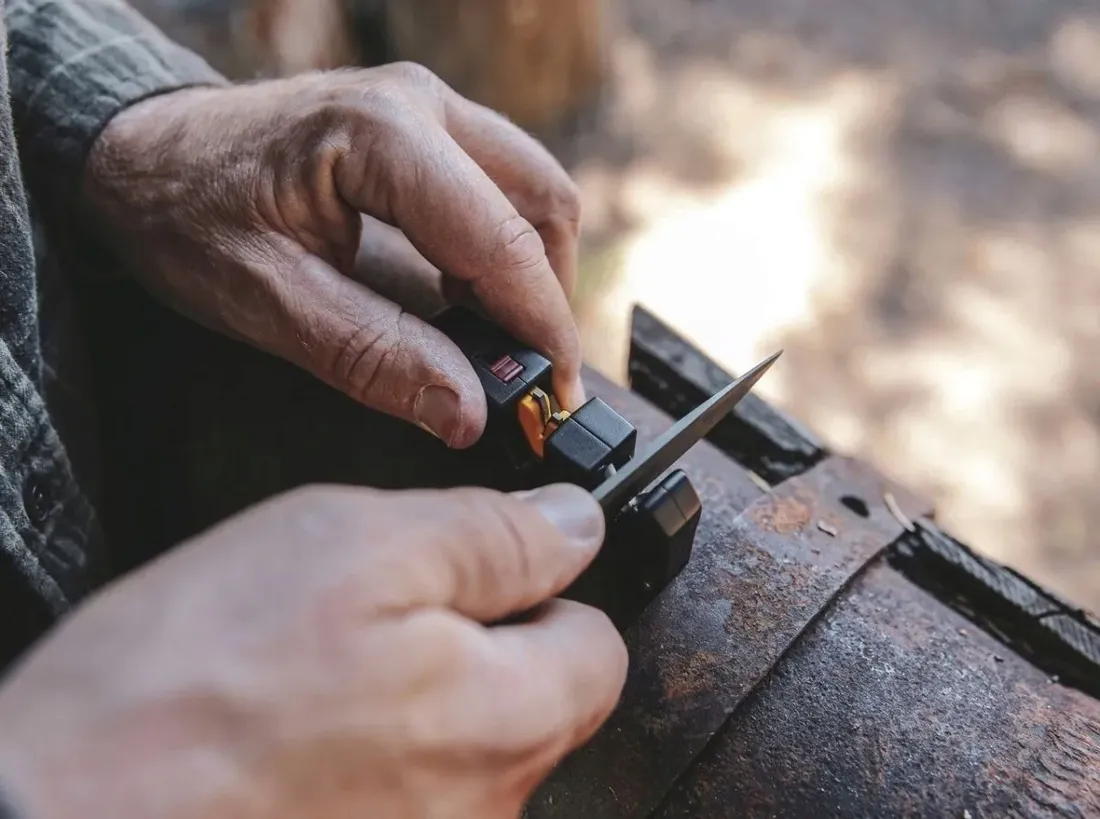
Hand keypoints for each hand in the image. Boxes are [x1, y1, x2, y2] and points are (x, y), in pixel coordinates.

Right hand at [0, 484, 626, 818]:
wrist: (49, 817)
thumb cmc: (189, 688)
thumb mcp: (354, 548)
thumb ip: (489, 536)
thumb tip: (573, 523)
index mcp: (502, 721)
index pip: (597, 649)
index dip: (546, 590)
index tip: (486, 569)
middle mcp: (481, 809)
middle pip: (532, 703)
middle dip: (476, 644)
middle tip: (368, 611)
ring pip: (461, 749)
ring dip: (411, 699)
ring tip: (313, 674)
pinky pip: (401, 793)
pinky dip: (365, 756)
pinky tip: (295, 733)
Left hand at [82, 63, 585, 447]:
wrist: (138, 153)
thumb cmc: (184, 214)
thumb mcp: (269, 301)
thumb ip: (373, 356)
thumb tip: (466, 412)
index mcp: (383, 138)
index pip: (503, 244)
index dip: (543, 328)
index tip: (556, 396)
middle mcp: (419, 105)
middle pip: (543, 203)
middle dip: (546, 296)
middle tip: (524, 371)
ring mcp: (424, 106)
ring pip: (530, 190)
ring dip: (528, 269)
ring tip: (492, 337)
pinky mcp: (421, 124)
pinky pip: (498, 184)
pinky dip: (501, 247)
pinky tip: (465, 296)